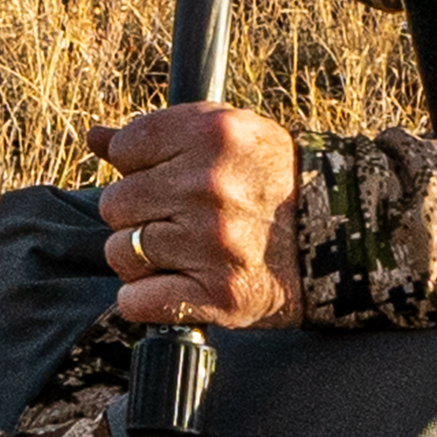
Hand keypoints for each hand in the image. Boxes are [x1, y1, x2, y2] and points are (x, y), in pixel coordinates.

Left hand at [87, 106, 302, 329]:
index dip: (140, 167)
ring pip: (121, 253)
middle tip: (179, 219)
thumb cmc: (273, 182)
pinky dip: (147, 300)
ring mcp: (211, 243)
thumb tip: (94, 138)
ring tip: (182, 253)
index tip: (168, 178)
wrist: (342, 234)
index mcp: (211, 134)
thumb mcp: (227, 136)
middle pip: (115, 204)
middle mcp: (208, 186)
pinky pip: (135, 302)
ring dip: (143, 259)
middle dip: (140, 214)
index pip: (125, 148)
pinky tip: (176, 286)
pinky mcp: (217, 295)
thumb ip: (157, 136)